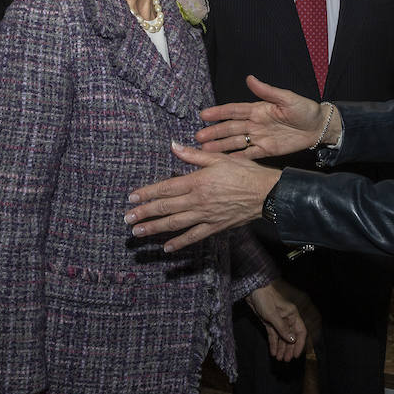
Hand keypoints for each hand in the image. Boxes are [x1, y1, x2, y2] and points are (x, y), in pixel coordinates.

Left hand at [126, 143, 281, 250]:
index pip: (166, 188)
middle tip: (127, 218)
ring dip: (155, 228)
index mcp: (197, 181)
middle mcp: (198, 200)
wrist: (266, 193)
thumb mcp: (218, 158)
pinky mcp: (215, 226)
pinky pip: (194, 236)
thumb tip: (173, 146)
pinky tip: (167, 247)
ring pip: (175, 223)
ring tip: (138, 232)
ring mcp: (206, 215)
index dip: (147, 193)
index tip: (132, 198)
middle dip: (144, 213)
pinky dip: (180, 242)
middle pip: (166, 207)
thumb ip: (193, 155)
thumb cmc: (244, 172)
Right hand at [196, 75, 335, 158]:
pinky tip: (224, 162)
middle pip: (230, 128)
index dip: (219, 113)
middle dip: (214, 133)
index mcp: (258, 109)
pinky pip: (249, 154)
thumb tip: (250, 79)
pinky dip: (237, 158)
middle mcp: (255, 123)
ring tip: (205, 151)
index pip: (234, 111)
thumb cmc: (304, 109)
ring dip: (221, 146)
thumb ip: (267, 91)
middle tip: (198, 137)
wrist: (318, 127)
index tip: (203, 115)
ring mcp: (259, 137)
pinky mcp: (267, 150)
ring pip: (236, 142)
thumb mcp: (287, 98)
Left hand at [246, 281, 308, 362]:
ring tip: (279, 359)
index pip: (300, 331)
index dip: (299, 344)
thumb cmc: (264, 298)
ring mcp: (277, 321)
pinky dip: (273, 344)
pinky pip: (273, 335)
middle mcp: (287, 319)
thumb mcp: (273, 314)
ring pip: (282, 337)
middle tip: (286, 360)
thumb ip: (282, 328)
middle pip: (291, 337)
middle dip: (289, 349)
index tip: (296, 355)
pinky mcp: (269, 322)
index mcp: (292, 315)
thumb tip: (292, 340)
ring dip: (281, 348)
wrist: (252, 290)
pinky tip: (273, 352)